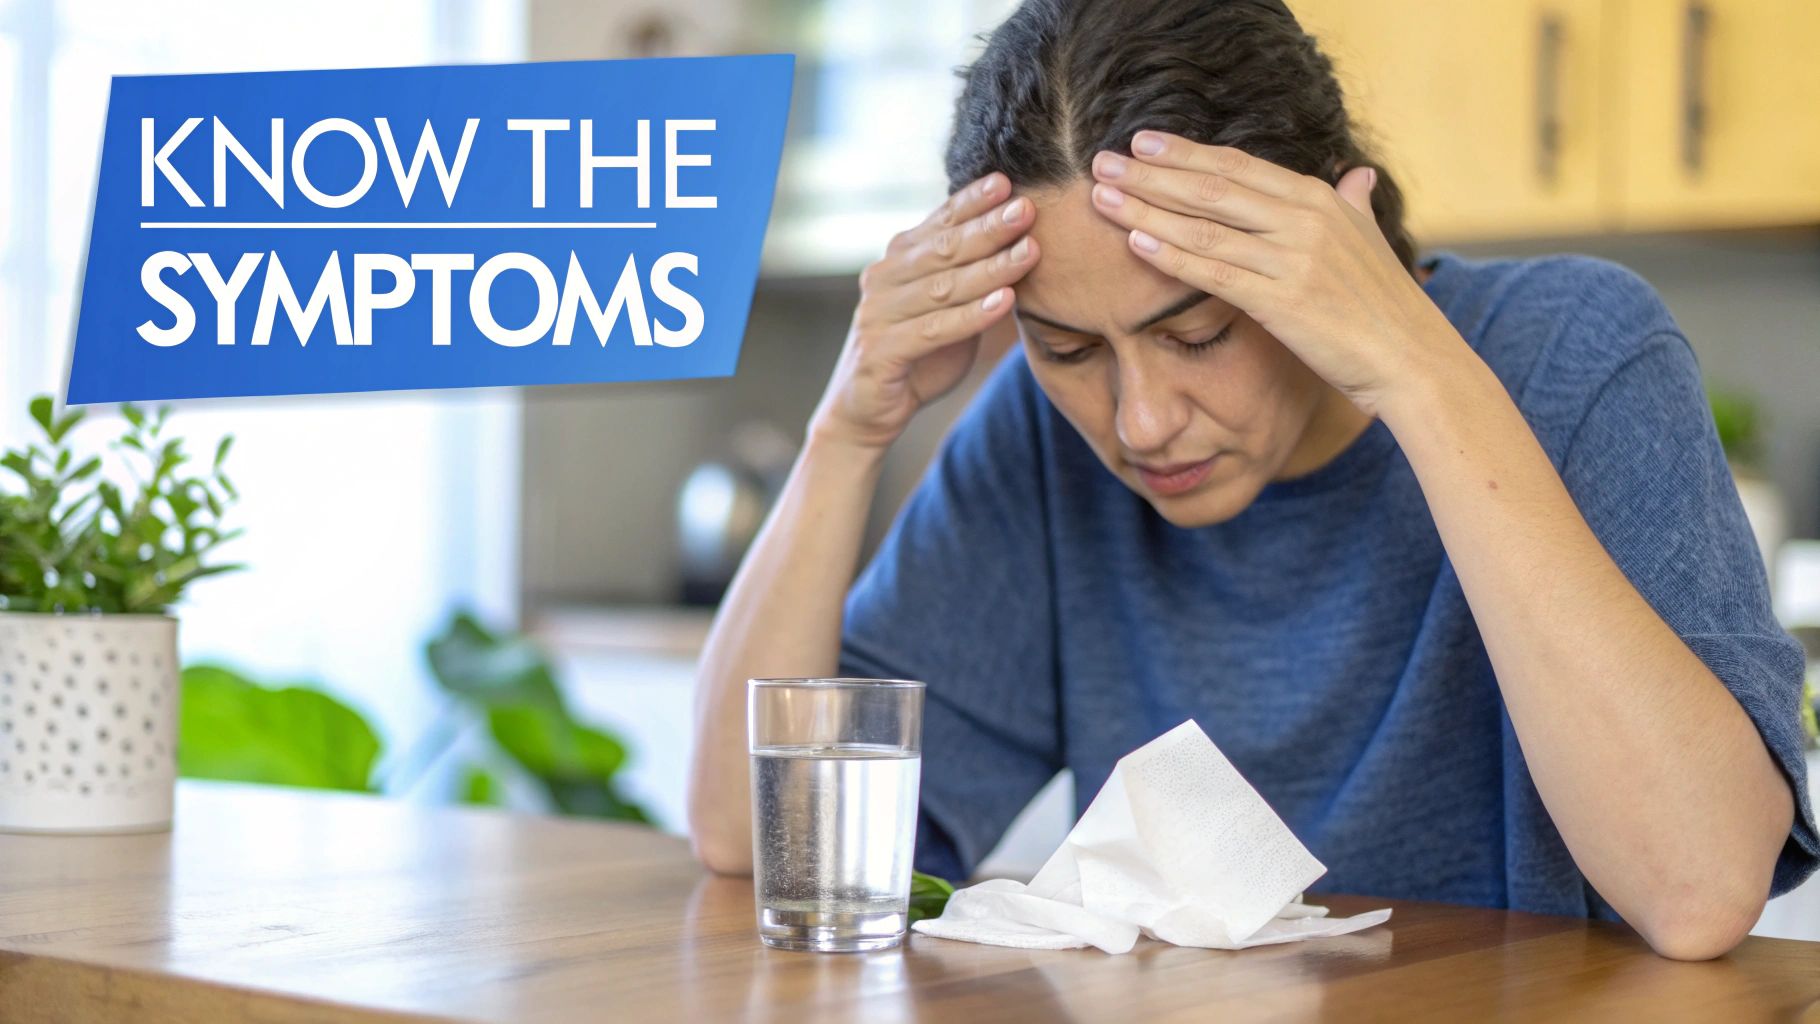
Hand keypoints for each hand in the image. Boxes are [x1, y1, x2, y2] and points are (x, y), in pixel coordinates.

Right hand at [810, 173, 1038, 450]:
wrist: (866, 412)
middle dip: (989, 227)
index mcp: (898, 261)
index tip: (1006, 182)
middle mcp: (883, 280)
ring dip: (990, 268)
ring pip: (943, 287)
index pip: (939, 223)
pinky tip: (1004, 302)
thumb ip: (970, 278)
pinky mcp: (881, 352)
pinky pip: (933, 330)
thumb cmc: (916, 356)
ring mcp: (878, 315)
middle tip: (1027, 208)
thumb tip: (1023, 241)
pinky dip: (971, 316)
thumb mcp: (945, 310)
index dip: (971, 202)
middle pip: (944, 249)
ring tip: (1030, 251)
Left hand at [1088, 131, 1461, 413]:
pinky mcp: (1283, 301)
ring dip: (1146, 208)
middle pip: (1212, 187)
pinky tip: (1135, 242)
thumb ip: (1355, 204)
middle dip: (1151, 172)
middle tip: (1102, 161)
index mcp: (1319, 199)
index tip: (1142, 142)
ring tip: (1102, 196)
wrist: (1412, 359)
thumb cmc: (1386, 306)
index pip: (1238, 165)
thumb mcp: (1370, 241)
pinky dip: (1172, 255)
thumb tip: (1357, 174)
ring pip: (1203, 226)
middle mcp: (1304, 219)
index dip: (1186, 152)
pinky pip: (1214, 273)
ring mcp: (1293, 258)